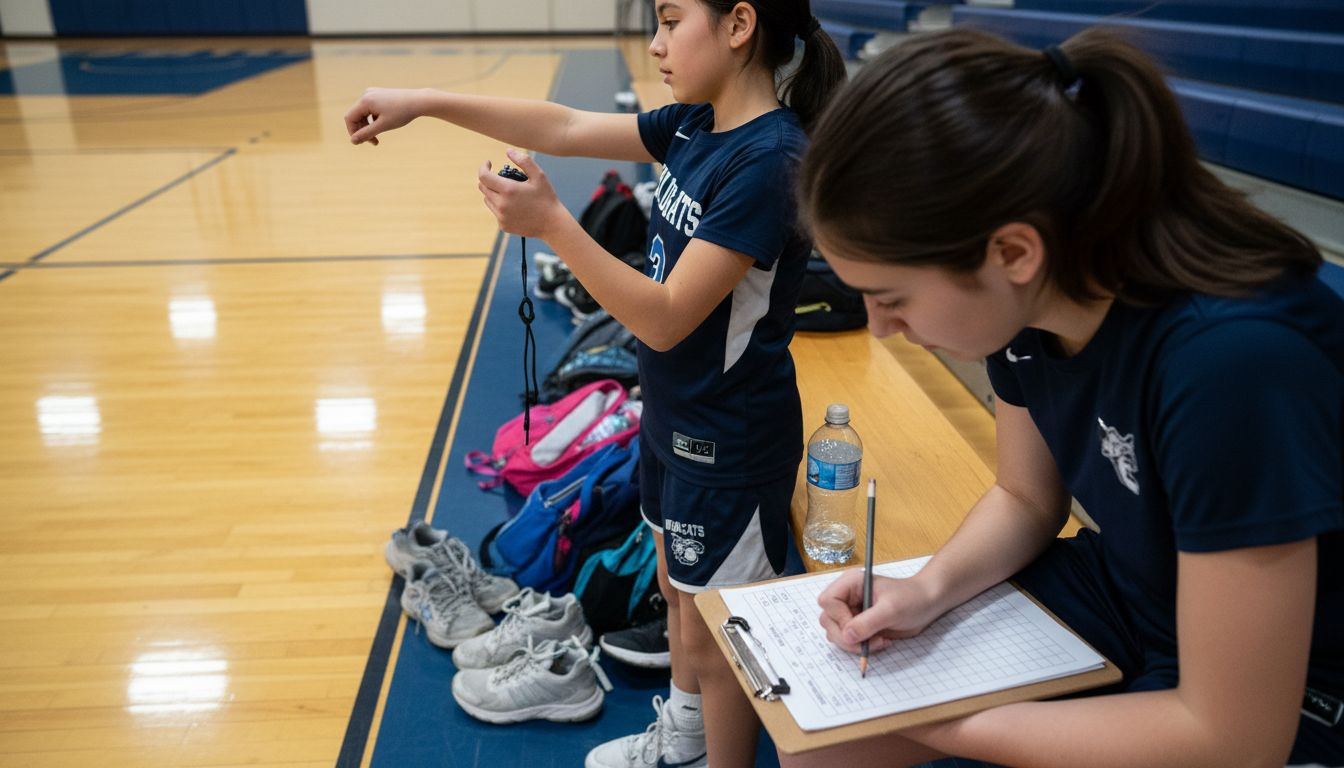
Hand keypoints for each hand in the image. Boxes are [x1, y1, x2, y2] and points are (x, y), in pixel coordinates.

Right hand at [344, 87, 424, 145]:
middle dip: (363, 130)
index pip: (349, 118)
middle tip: (374, 142)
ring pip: (363, 114)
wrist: (418, 101)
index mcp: (365, 100)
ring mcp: (372, 93)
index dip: (353, 132)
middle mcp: (366, 94)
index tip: (361, 142)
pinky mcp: (378, 95)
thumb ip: (366, 133)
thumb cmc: (402, 113)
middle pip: (356, 116)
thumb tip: (353, 141)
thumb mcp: (383, 126)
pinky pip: (370, 110)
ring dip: (369, 126)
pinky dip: (374, 120)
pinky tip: (385, 124)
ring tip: (379, 136)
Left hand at [477, 150, 568, 238]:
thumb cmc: (546, 197)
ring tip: (509, 192)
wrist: (552, 224)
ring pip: (487, 199)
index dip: (483, 167)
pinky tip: (514, 206)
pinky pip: (495, 212)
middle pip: (483, 187)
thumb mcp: (539, 176)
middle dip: (488, 179)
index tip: (489, 163)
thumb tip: (508, 151)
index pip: (483, 176)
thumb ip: (524, 161)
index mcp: (508, 190)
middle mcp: (501, 204)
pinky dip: (500, 206)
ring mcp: (501, 217)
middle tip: (500, 177)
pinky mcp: (503, 225)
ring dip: (493, 192)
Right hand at [817, 570, 943, 653]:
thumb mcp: (891, 609)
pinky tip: (880, 642)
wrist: (927, 604)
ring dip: (855, 644)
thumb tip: (847, 636)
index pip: (828, 601)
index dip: (839, 618)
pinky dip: (861, 647)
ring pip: (836, 634)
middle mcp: (846, 597)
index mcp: (850, 584)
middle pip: (828, 620)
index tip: (857, 629)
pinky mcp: (858, 627)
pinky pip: (848, 641)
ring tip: (879, 641)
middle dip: (847, 636)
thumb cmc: (912, 598)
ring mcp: (851, 613)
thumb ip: (867, 622)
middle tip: (870, 642)